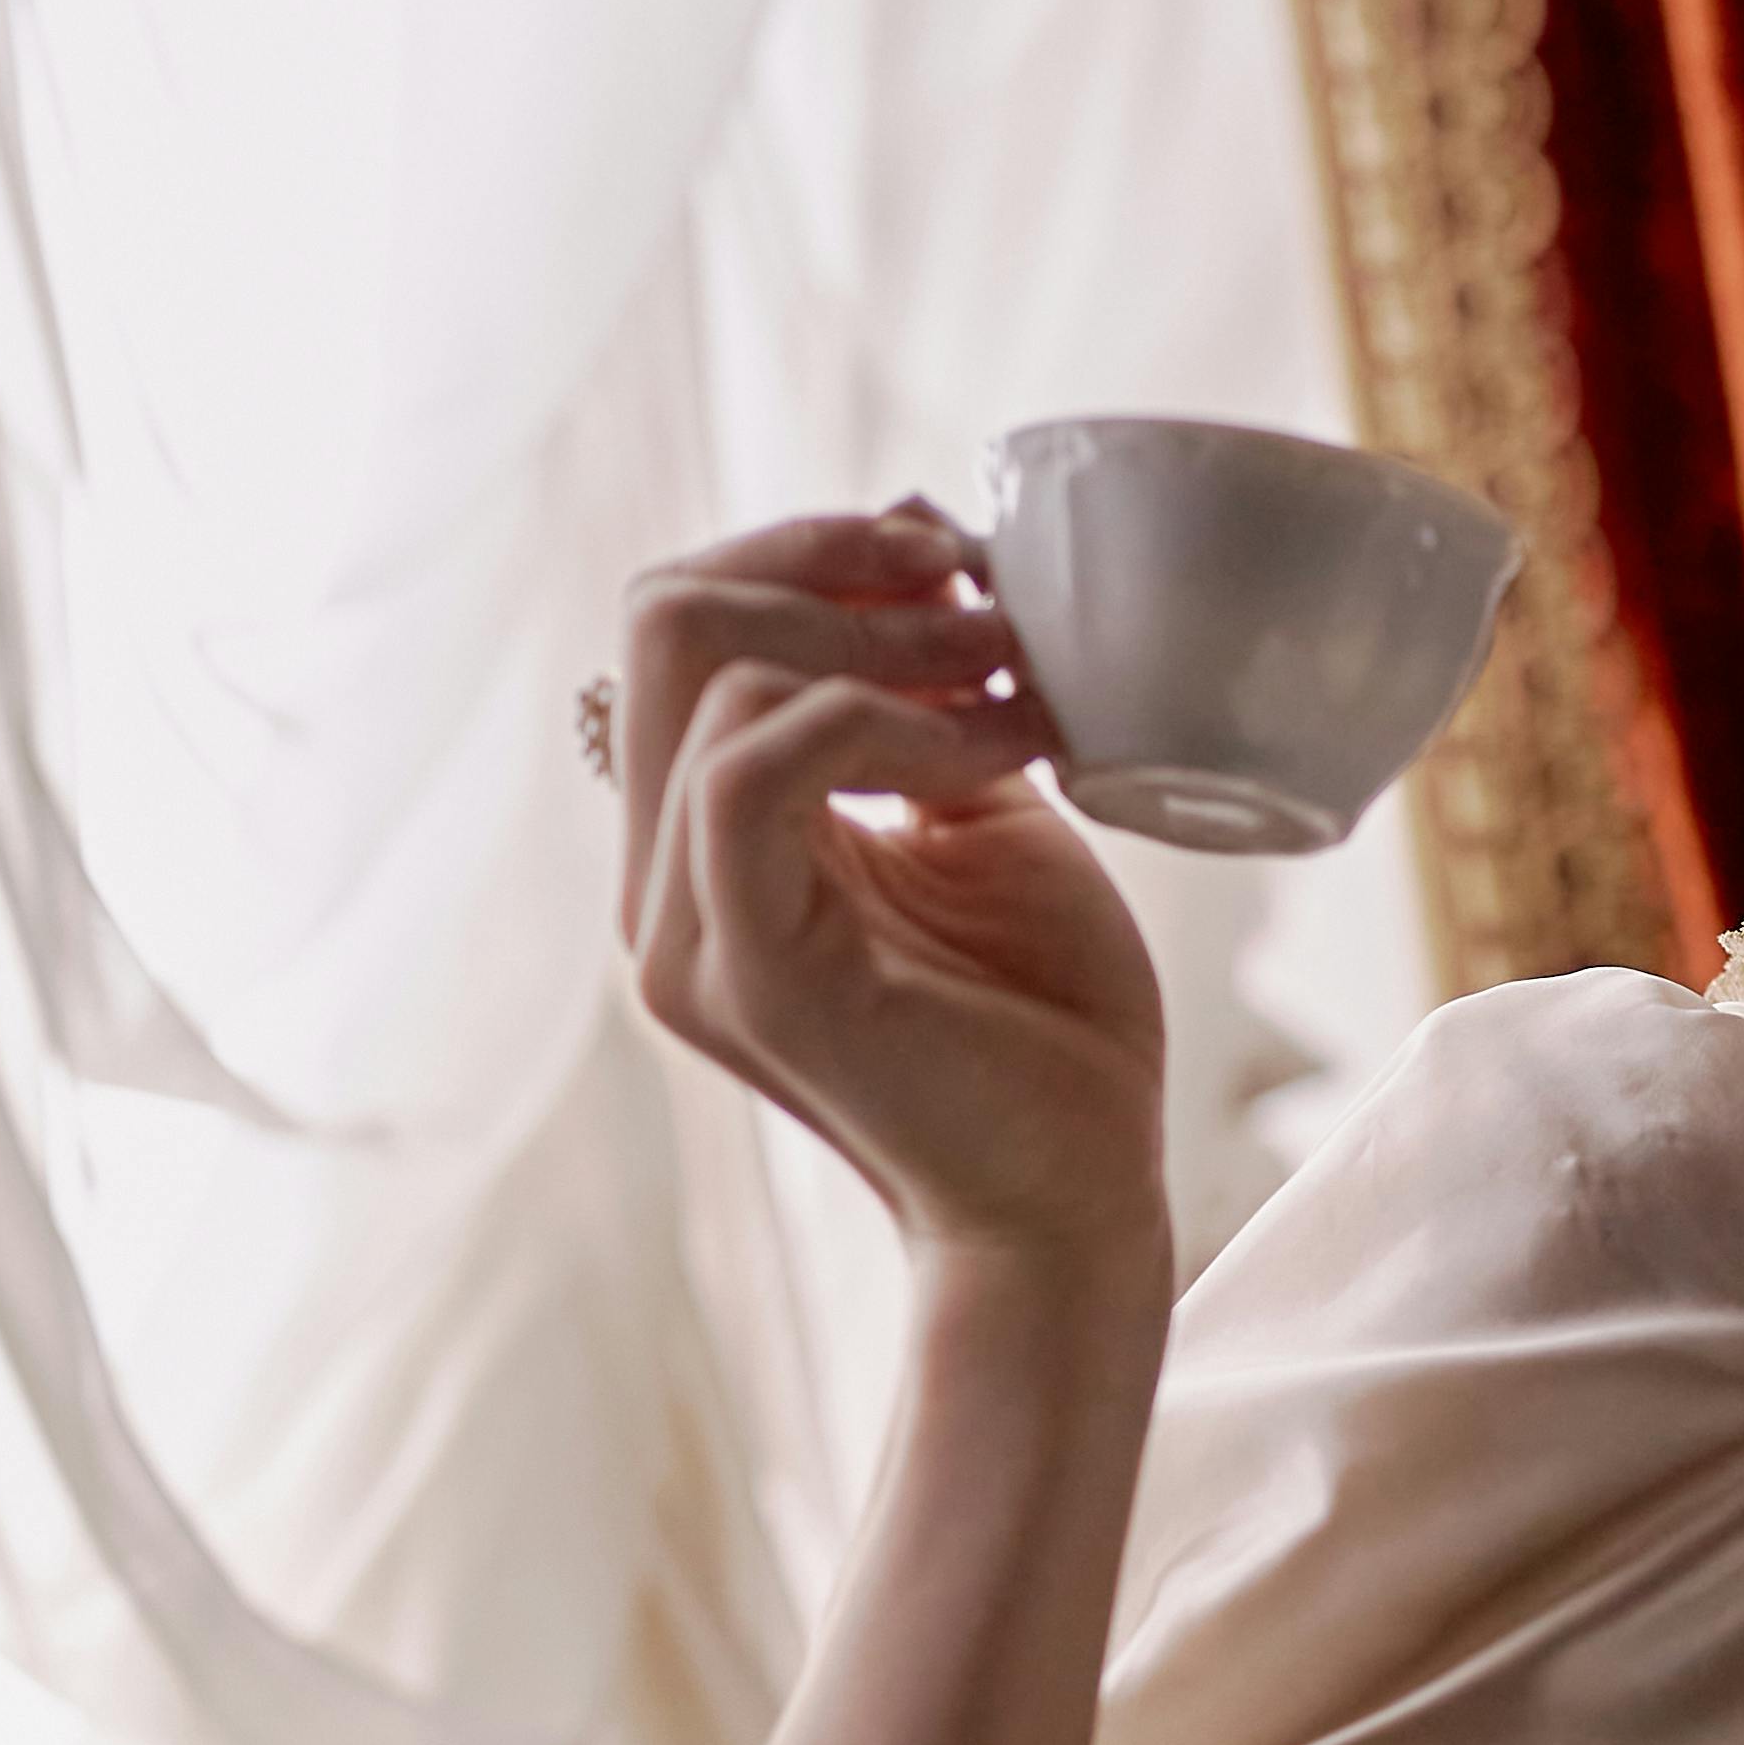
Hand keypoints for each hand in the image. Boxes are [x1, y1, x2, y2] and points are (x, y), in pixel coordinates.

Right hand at [615, 502, 1165, 1274]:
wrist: (1080, 1200)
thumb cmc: (1048, 1025)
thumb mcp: (984, 818)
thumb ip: (924, 705)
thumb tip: (911, 544)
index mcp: (705, 836)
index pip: (681, 616)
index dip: (814, 549)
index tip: (955, 558)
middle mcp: (663, 882)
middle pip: (666, 615)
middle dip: (835, 564)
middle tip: (981, 596)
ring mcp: (688, 932)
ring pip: (709, 676)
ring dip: (887, 644)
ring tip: (1014, 678)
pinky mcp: (748, 975)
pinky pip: (752, 779)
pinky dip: (887, 728)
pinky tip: (996, 755)